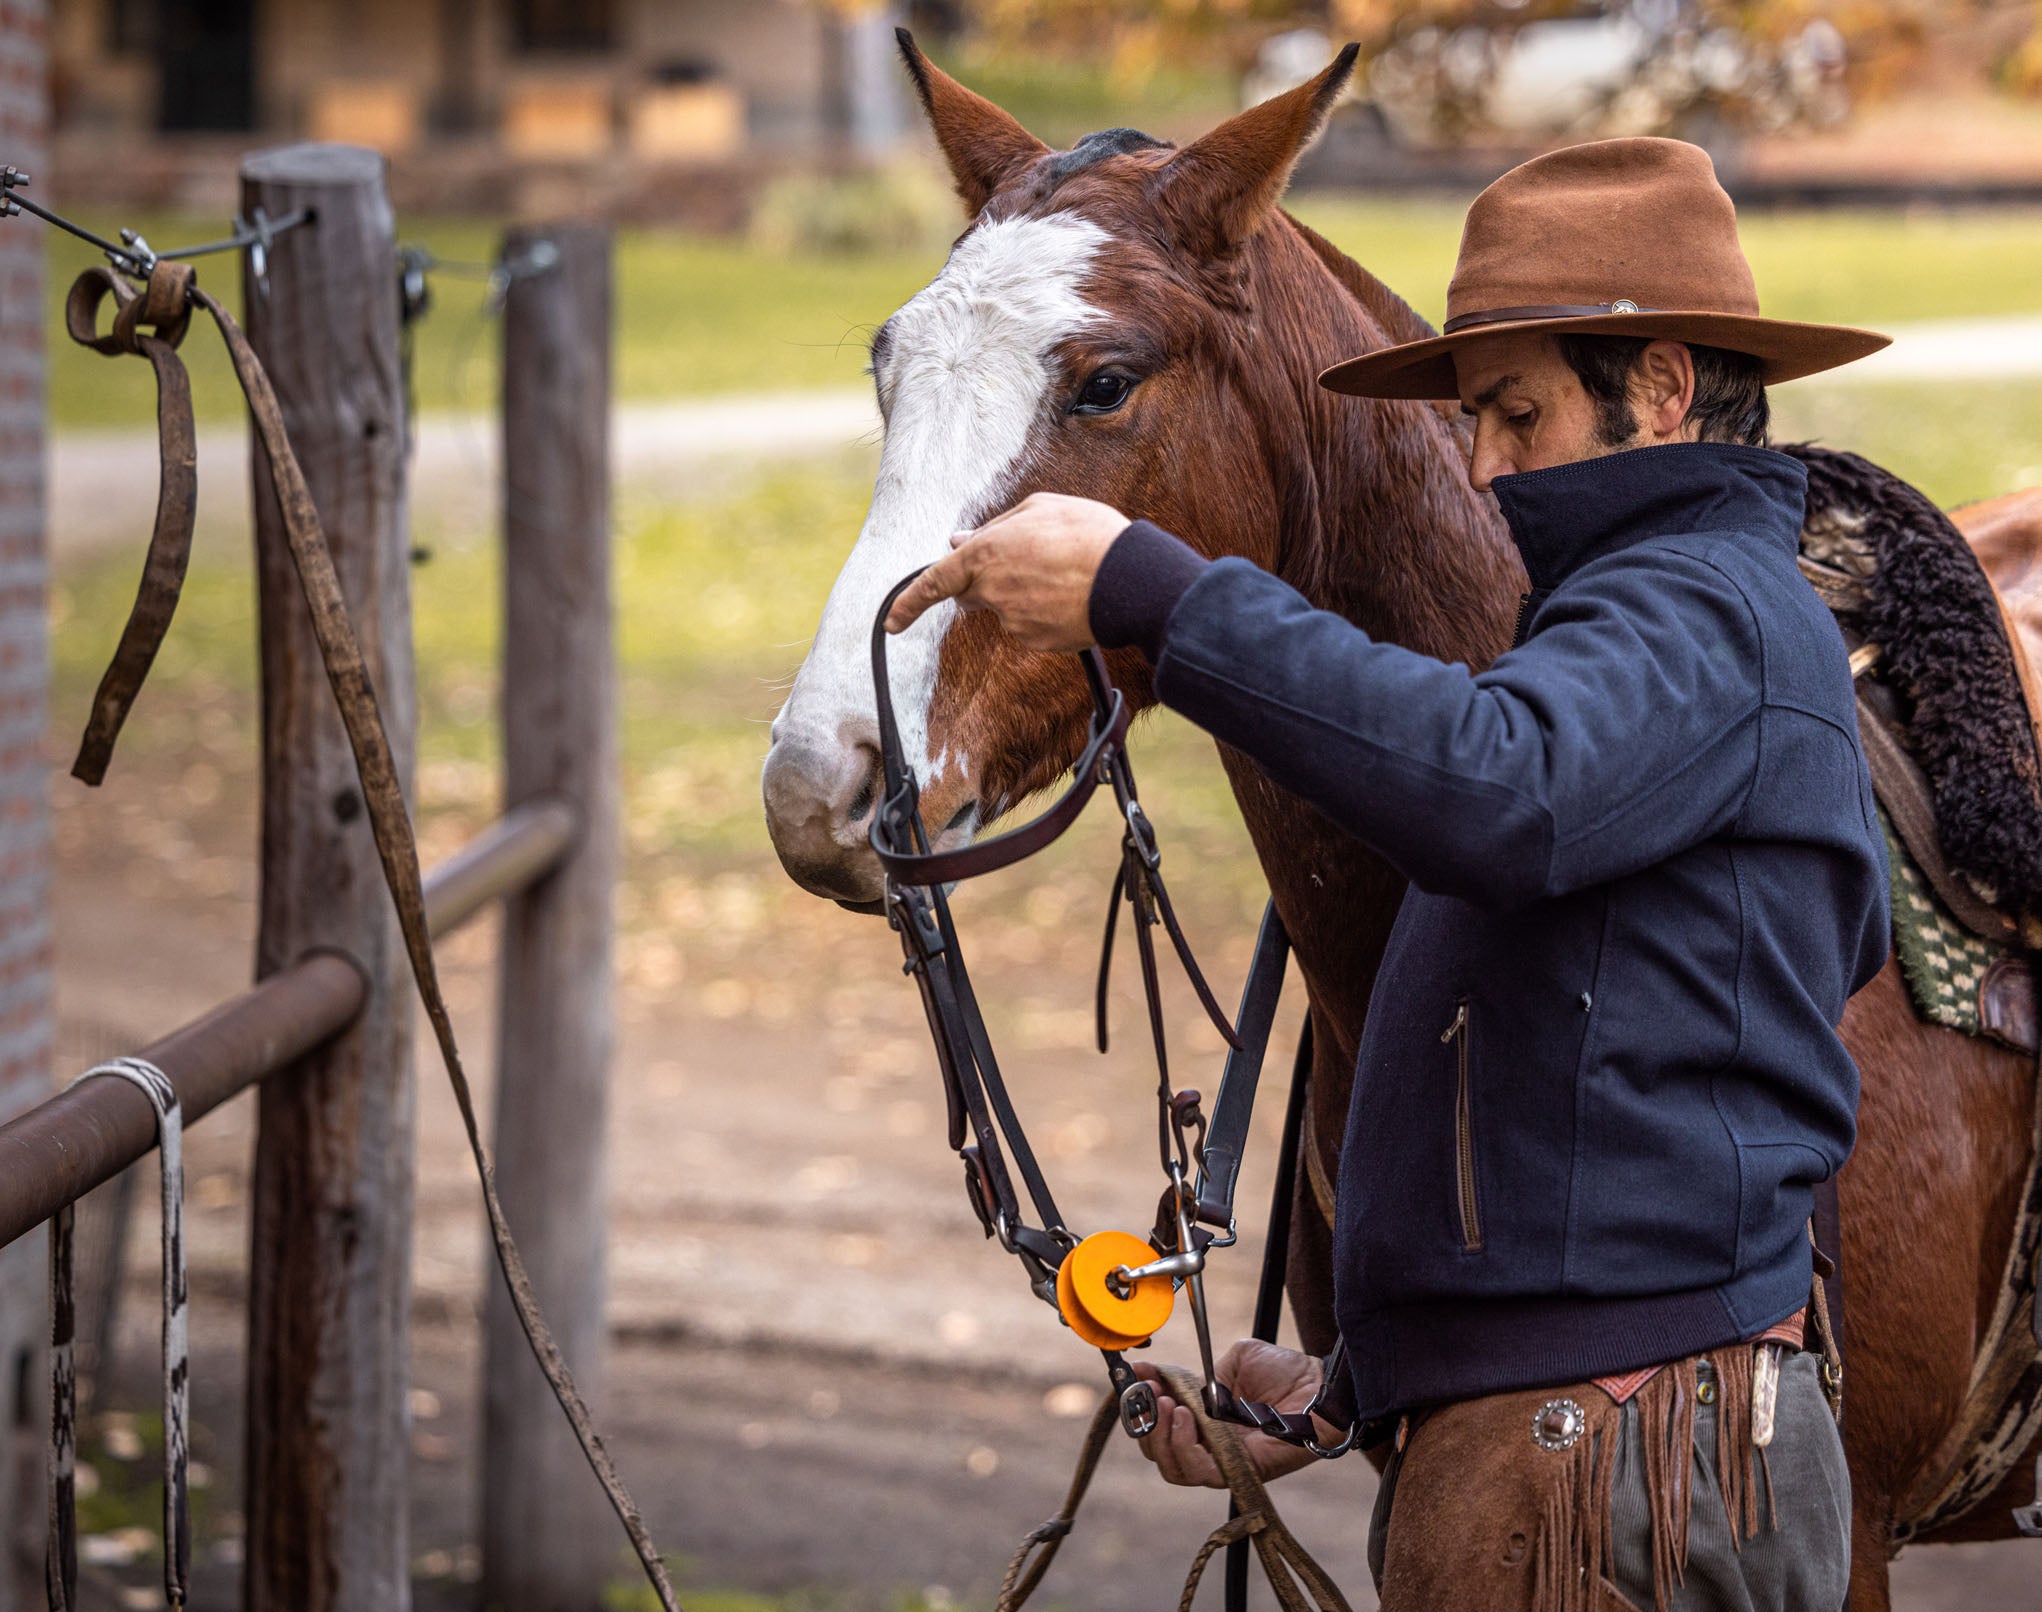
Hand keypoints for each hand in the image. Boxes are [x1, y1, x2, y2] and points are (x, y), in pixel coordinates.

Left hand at [882, 492, 1128, 651]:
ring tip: (1065, 573)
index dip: (908, 604)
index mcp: (985, 553)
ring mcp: (1013, 621)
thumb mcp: (1039, 508)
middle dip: (988, 582)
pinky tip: (1072, 596)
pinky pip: (1031, 626)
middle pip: (972, 595)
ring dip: (1025, 594)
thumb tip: (960, 540)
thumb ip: (994, 527)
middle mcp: (992, 591)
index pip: (934, 582)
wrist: (1130, 578)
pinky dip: (1046, 614)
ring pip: (1007, 609)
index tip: (891, 623)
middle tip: (1030, 563)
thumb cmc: (1088, 534)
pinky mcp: (1036, 641)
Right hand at [1133, 1340, 1326, 1488]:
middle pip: (1160, 1454)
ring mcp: (1227, 1462)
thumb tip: (1153, 1371)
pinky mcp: (1243, 1471)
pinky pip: (1203, 1472)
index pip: (1162, 1426)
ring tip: (1169, 1406)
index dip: (1142, 1407)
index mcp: (1208, 1422)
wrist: (1324, 1384)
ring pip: (1175, 1469)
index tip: (1133, 1380)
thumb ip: (1197, 1373)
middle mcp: (1213, 1446)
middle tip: (1149, 1395)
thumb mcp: (1234, 1362)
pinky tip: (1186, 1417)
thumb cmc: (1287, 1372)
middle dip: (1145, 1424)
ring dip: (1162, 1437)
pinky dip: (1186, 1447)